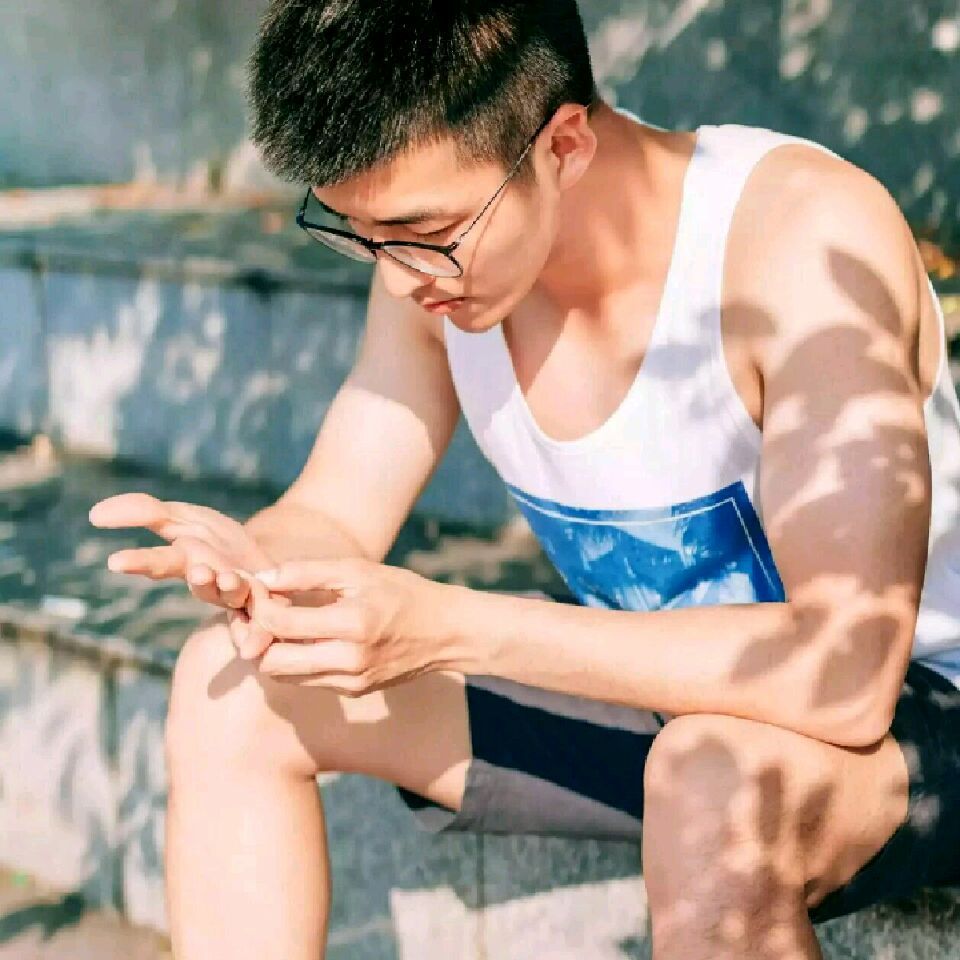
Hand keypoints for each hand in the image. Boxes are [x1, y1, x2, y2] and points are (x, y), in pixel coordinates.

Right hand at [88, 492, 277, 653]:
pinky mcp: (269, 604)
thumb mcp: (182, 518)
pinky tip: (252, 648)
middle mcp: (212, 582)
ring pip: (233, 596)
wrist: (267, 560)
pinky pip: (262, 621)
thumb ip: (143, 512)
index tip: (115, 561)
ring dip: (230, 589)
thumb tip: (94, 514)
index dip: (140, 562)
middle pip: (200, 583)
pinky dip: (256, 635)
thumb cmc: (217, 543)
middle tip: (197, 571)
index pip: (159, 561)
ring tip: (228, 577)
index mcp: (187, 561)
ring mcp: (240, 595)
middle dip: (197, 578)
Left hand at [241, 558, 454, 694]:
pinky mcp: (353, 691)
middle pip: (272, 661)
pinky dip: (295, 660)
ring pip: (284, 676)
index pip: (281, 624)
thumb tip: (262, 578)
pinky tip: (303, 637)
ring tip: (280, 623)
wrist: (447, 632)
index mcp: (353, 623)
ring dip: (273, 650)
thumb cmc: (403, 592)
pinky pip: (307, 680)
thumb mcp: (358, 571)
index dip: (258, 607)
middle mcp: (350, 660)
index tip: (258, 590)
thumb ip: (307, 572)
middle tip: (261, 612)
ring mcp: (351, 681)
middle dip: (258, 636)